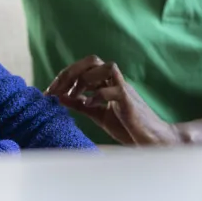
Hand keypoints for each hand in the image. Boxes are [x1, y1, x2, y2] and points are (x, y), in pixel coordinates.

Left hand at [45, 56, 180, 145]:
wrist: (151, 140)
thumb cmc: (127, 126)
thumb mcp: (97, 114)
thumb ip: (80, 104)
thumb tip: (60, 97)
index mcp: (106, 83)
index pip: (83, 68)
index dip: (64, 76)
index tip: (50, 92)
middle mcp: (115, 82)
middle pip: (93, 60)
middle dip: (71, 72)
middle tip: (57, 91)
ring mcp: (124, 89)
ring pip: (107, 67)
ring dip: (85, 79)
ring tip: (74, 96)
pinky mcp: (129, 101)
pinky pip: (114, 89)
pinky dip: (97, 95)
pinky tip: (89, 105)